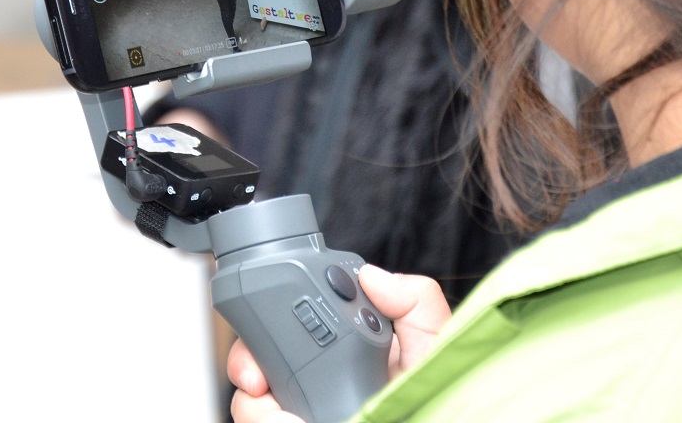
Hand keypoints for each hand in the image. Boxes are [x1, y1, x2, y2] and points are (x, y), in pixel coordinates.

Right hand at [226, 265, 451, 422]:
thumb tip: (371, 274)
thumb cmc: (433, 393)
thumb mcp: (432, 342)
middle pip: (256, 359)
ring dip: (254, 407)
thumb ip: (414, 301)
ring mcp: (302, 407)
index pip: (290, 322)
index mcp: (341, 346)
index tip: (264, 330)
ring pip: (250, 401)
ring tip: (283, 417)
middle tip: (257, 380)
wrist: (435, 418)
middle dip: (246, 364)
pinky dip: (265, 422)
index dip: (267, 322)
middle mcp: (315, 377)